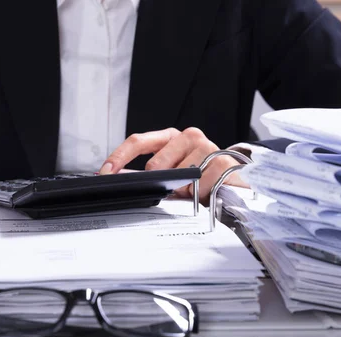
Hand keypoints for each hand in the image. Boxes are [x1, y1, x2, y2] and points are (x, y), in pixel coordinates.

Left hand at [99, 127, 247, 201]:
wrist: (236, 180)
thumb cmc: (201, 174)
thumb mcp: (172, 172)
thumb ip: (149, 173)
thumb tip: (120, 178)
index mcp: (171, 137)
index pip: (138, 141)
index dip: (118, 157)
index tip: (105, 171)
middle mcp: (188, 136)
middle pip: (155, 163)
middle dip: (158, 182)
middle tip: (171, 189)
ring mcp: (206, 147)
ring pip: (177, 177)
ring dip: (182, 190)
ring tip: (193, 190)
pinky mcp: (222, 161)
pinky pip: (199, 186)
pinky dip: (199, 195)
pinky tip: (206, 192)